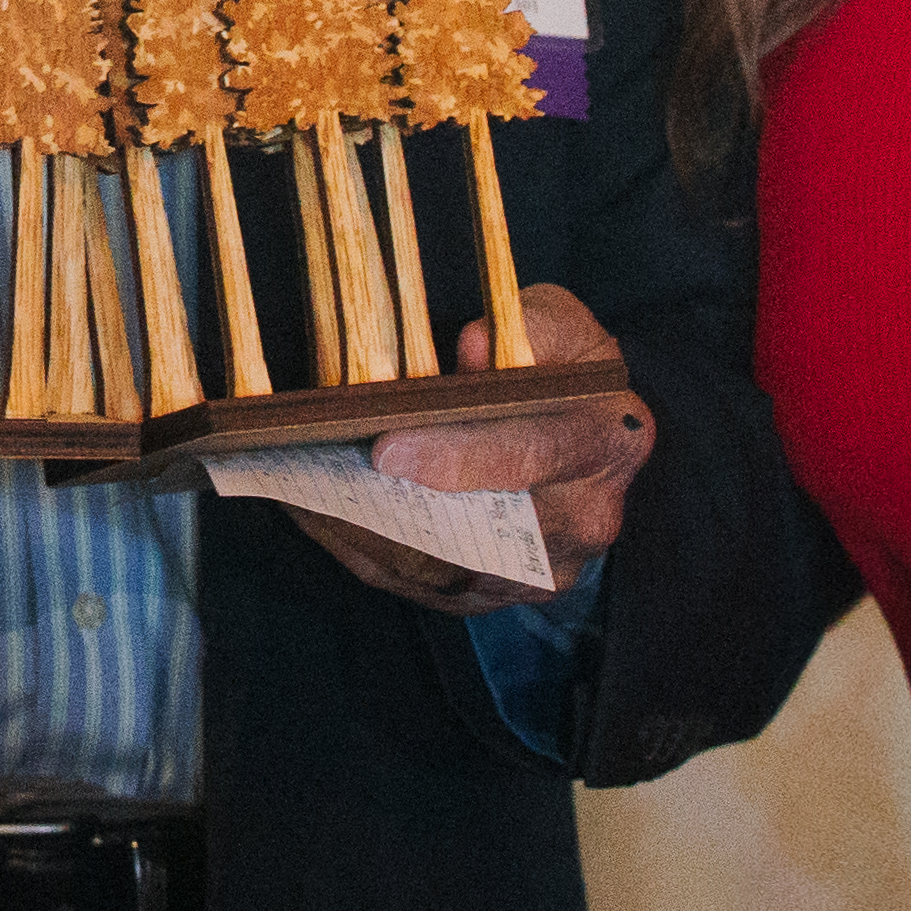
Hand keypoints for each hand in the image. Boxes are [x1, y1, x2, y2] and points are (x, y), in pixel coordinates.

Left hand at [297, 288, 651, 615]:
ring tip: (303, 494)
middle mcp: (587, 517)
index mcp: (607, 441)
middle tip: (320, 476)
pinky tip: (320, 516)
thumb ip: (525, 325)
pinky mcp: (508, 590)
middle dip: (396, 507)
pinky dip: (372, 556)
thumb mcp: (557, 320)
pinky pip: (430, 588)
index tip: (387, 448)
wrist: (593, 427)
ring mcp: (550, 568)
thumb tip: (473, 348)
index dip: (458, 455)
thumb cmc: (566, 366)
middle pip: (481, 528)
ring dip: (371, 536)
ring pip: (447, 570)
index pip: (531, 454)